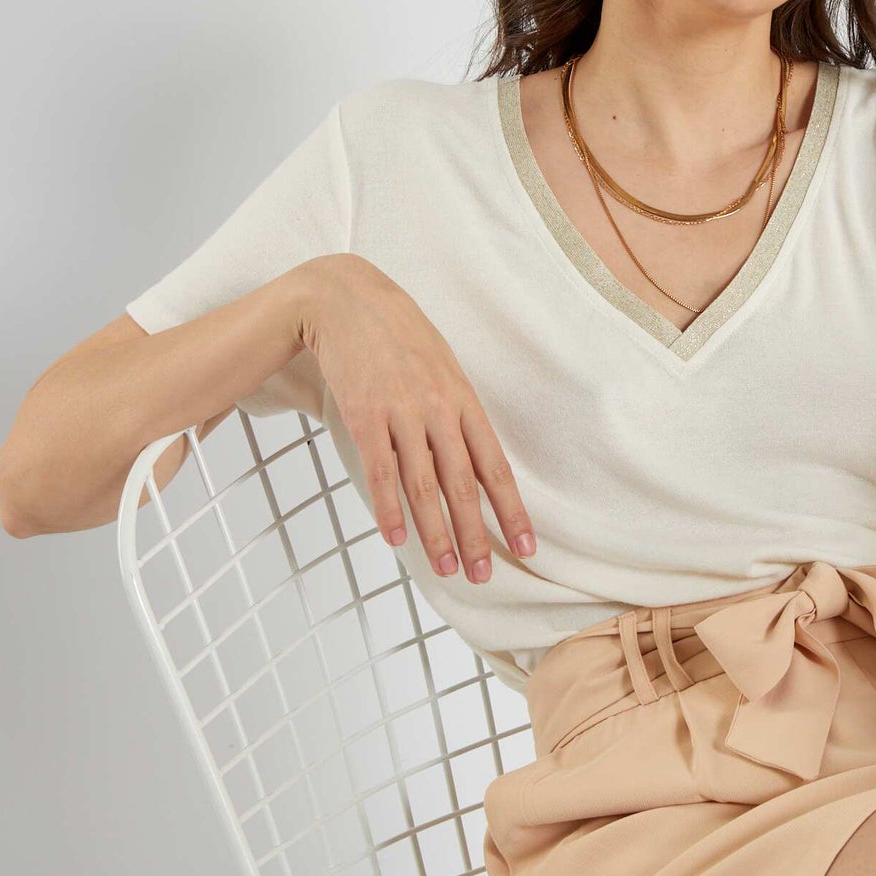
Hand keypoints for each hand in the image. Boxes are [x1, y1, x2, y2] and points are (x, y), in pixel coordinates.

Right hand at [298, 254, 535, 583]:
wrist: (348, 299)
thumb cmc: (399, 335)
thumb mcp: (441, 367)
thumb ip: (456, 411)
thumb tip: (470, 458)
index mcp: (464, 400)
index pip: (495, 467)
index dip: (512, 511)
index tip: (527, 547)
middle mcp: (439, 410)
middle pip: (464, 485)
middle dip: (477, 535)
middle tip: (486, 576)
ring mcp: (402, 413)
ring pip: (425, 485)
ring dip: (437, 533)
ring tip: (449, 569)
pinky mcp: (364, 415)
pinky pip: (380, 470)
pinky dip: (389, 508)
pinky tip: (396, 538)